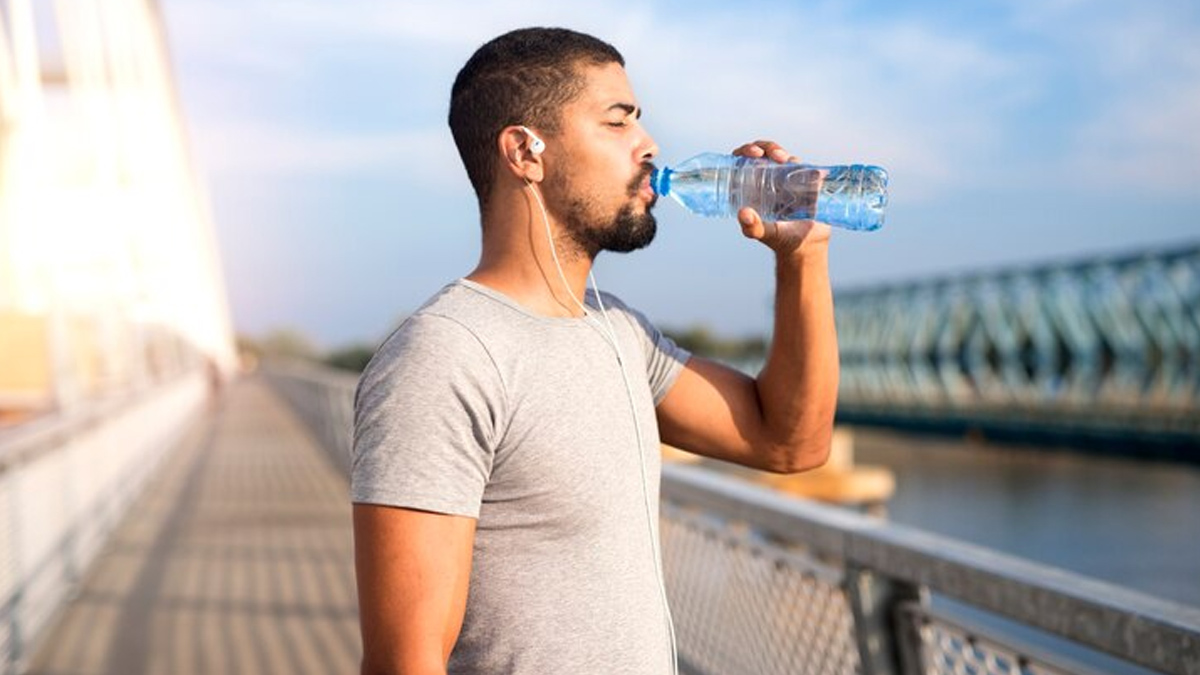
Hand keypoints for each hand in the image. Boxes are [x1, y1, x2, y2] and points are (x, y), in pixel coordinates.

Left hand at [731, 140, 832, 254]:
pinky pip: (806, 166)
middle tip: (769, 155)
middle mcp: (768, 179)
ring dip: (781, 152)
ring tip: (783, 160)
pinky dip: (806, 165)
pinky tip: (808, 171)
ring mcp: (787, 178)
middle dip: (764, 147)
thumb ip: (752, 227)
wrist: (806, 245)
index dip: (745, 151)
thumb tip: (743, 213)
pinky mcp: (806, 181)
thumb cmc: (780, 239)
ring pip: (783, 155)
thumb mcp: (764, 234)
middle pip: (762, 152)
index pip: (743, 161)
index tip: (751, 153)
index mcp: (752, 187)